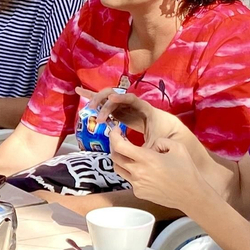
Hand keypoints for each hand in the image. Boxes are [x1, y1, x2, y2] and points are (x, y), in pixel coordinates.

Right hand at [75, 86, 190, 145]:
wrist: (169, 130)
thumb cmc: (163, 135)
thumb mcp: (156, 143)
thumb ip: (147, 149)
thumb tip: (137, 159)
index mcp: (144, 108)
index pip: (131, 98)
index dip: (121, 97)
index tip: (111, 99)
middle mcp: (132, 104)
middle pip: (116, 95)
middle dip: (105, 102)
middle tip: (97, 116)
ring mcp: (124, 106)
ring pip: (108, 97)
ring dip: (98, 100)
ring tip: (90, 108)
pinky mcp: (119, 110)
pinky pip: (105, 103)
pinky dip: (93, 97)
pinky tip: (80, 91)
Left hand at [106, 128, 205, 211]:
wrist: (191, 195)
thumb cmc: (186, 171)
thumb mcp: (177, 147)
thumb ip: (159, 141)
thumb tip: (150, 146)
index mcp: (147, 159)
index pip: (119, 146)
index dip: (113, 136)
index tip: (116, 131)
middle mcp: (138, 172)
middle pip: (114, 157)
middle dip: (114, 146)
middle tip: (120, 140)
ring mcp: (137, 184)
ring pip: (119, 169)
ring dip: (120, 159)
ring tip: (129, 153)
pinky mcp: (139, 193)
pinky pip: (129, 179)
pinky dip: (132, 172)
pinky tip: (144, 170)